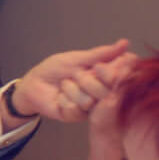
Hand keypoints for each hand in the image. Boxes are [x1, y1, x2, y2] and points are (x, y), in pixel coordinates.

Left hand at [8, 40, 136, 124]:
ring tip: (65, 86)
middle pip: (108, 89)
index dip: (112, 71)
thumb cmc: (55, 69)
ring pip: (90, 100)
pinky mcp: (78, 116)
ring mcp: (92, 105)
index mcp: (106, 74)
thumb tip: (125, 43)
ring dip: (72, 90)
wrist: (33, 84)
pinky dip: (64, 100)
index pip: (123, 74)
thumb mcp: (77, 58)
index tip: (97, 67)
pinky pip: (76, 108)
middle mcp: (103, 90)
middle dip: (86, 79)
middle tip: (74, 75)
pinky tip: (60, 98)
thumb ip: (101, 54)